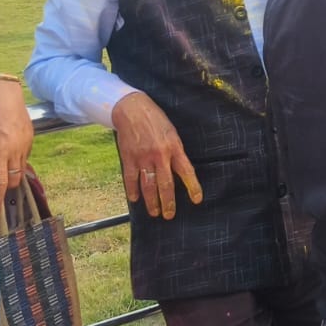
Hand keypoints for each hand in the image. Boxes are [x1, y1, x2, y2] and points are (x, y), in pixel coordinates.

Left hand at [0, 77, 34, 212]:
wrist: (2, 94)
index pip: (0, 182)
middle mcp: (14, 150)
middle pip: (14, 180)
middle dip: (6, 187)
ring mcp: (25, 144)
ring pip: (21, 169)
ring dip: (12, 174)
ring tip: (0, 167)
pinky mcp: (30, 138)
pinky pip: (25, 157)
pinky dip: (17, 161)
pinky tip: (7, 153)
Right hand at [111, 92, 201, 219]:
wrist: (133, 109)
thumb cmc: (155, 120)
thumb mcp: (172, 132)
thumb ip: (175, 151)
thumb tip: (180, 170)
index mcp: (174, 147)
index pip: (187, 171)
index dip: (193, 187)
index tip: (197, 200)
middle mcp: (160, 154)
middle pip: (166, 184)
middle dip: (168, 202)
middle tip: (169, 215)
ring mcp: (143, 157)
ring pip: (148, 185)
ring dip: (151, 201)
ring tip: (154, 212)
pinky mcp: (129, 157)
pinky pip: (130, 179)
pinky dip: (132, 191)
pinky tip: (135, 199)